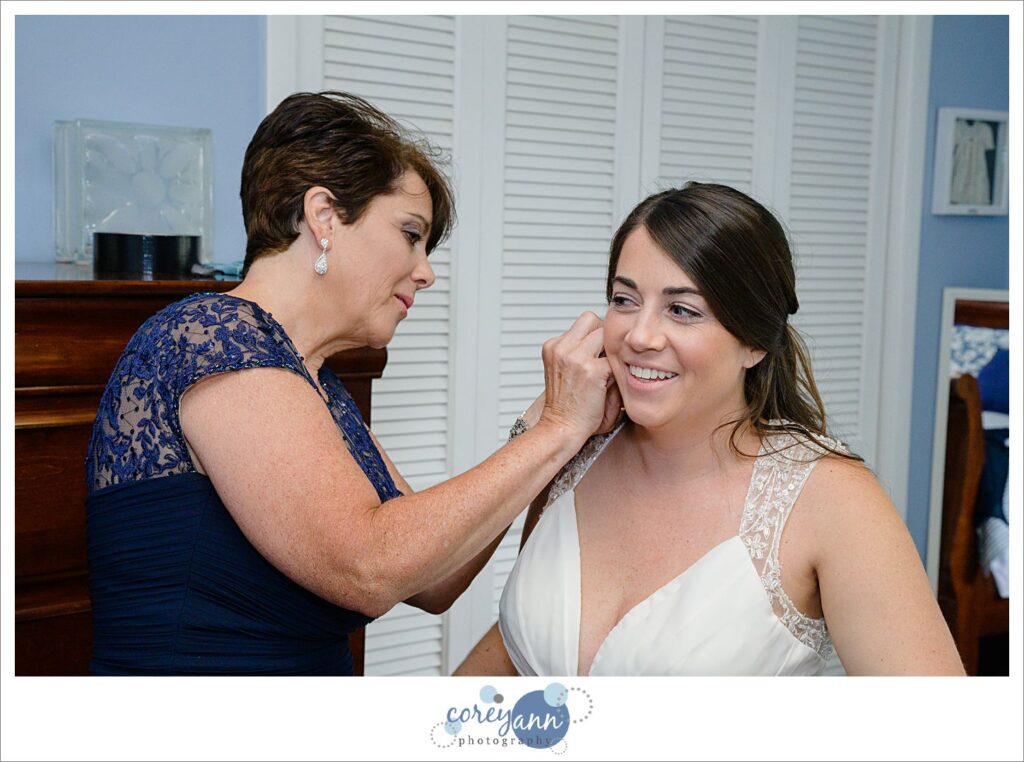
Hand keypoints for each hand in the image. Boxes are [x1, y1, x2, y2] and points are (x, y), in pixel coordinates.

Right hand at [537, 311, 615, 441]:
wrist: (561, 427)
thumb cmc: (566, 405)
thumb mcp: (563, 370)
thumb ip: (579, 351)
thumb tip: (606, 338)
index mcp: (553, 346)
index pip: (583, 323)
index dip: (594, 336)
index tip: (597, 354)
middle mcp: (561, 347)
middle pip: (593, 319)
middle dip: (603, 337)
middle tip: (603, 359)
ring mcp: (575, 356)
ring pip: (605, 334)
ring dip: (609, 351)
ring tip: (604, 372)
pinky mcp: (591, 369)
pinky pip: (614, 359)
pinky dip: (615, 372)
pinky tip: (607, 385)